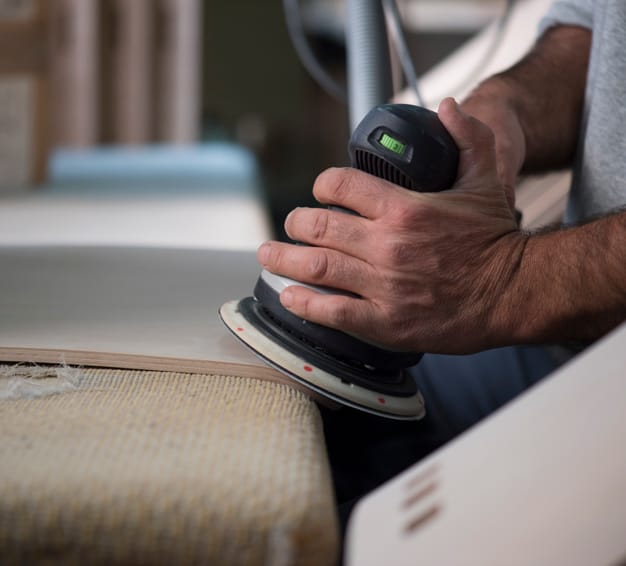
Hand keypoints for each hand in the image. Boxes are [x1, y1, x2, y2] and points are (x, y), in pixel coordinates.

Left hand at [257, 98, 527, 353]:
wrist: (516, 293)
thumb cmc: (497, 239)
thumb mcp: (485, 180)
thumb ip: (467, 138)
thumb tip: (446, 107)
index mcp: (404, 209)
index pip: (341, 186)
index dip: (323, 185)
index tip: (319, 191)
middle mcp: (388, 246)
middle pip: (319, 227)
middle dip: (295, 223)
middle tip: (288, 225)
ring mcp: (384, 286)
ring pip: (317, 268)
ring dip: (285, 259)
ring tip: (268, 254)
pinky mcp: (386, 322)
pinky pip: (334, 312)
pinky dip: (306, 303)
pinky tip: (289, 295)